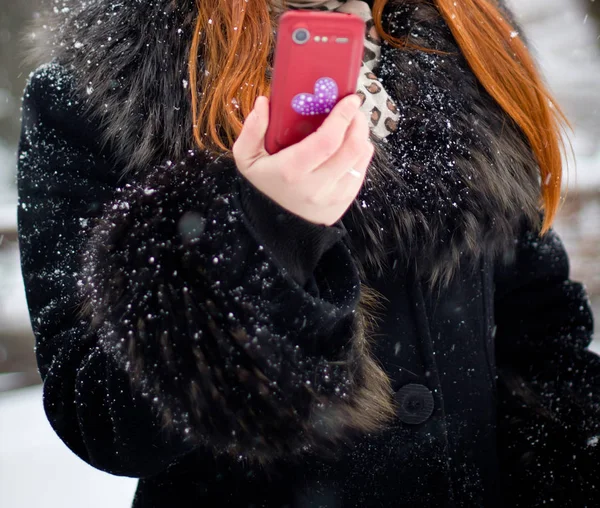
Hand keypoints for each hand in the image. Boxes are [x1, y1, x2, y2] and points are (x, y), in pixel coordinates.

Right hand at [232, 94, 373, 225]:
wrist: (275, 222)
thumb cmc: (264, 183)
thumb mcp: (247, 158)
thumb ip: (251, 130)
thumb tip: (263, 102)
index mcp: (291, 171)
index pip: (326, 141)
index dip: (342, 117)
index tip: (349, 100)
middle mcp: (315, 186)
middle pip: (352, 148)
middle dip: (358, 122)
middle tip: (353, 109)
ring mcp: (332, 196)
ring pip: (360, 158)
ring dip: (361, 136)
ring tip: (352, 125)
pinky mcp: (344, 202)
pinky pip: (361, 171)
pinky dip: (360, 153)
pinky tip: (349, 146)